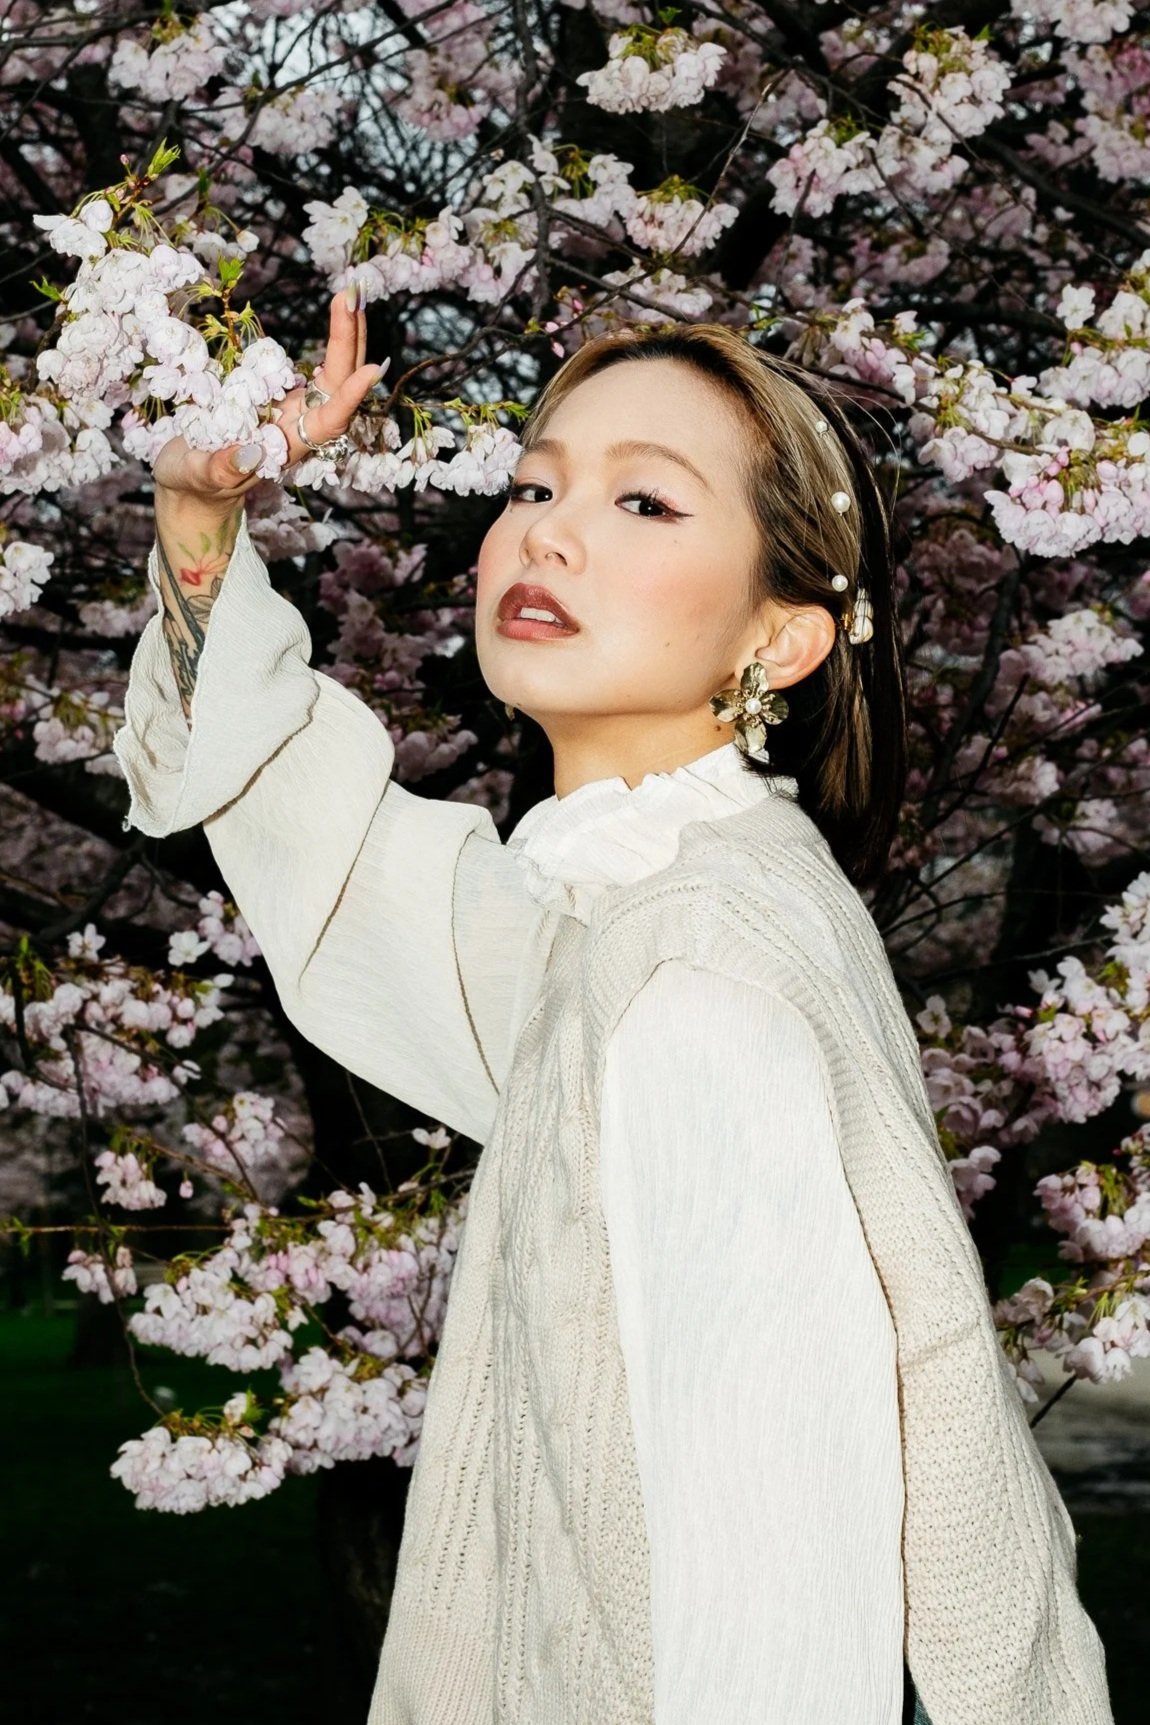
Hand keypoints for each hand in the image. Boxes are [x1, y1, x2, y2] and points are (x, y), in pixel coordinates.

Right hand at [152, 287, 386, 506]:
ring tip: (351, 293)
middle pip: (338, 385)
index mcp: (289, 446)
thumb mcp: (199, 476)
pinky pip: (319, 366)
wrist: (195, 482)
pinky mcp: (286, 394)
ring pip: (334, 372)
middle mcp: (302, 426)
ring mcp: (297, 408)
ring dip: (345, 334)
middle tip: (352, 296)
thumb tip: (250, 453)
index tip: (372, 369)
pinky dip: (331, 338)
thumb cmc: (195, 483)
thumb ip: (222, 469)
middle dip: (348, 342)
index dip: (350, 397)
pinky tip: (339, 309)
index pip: (330, 421)